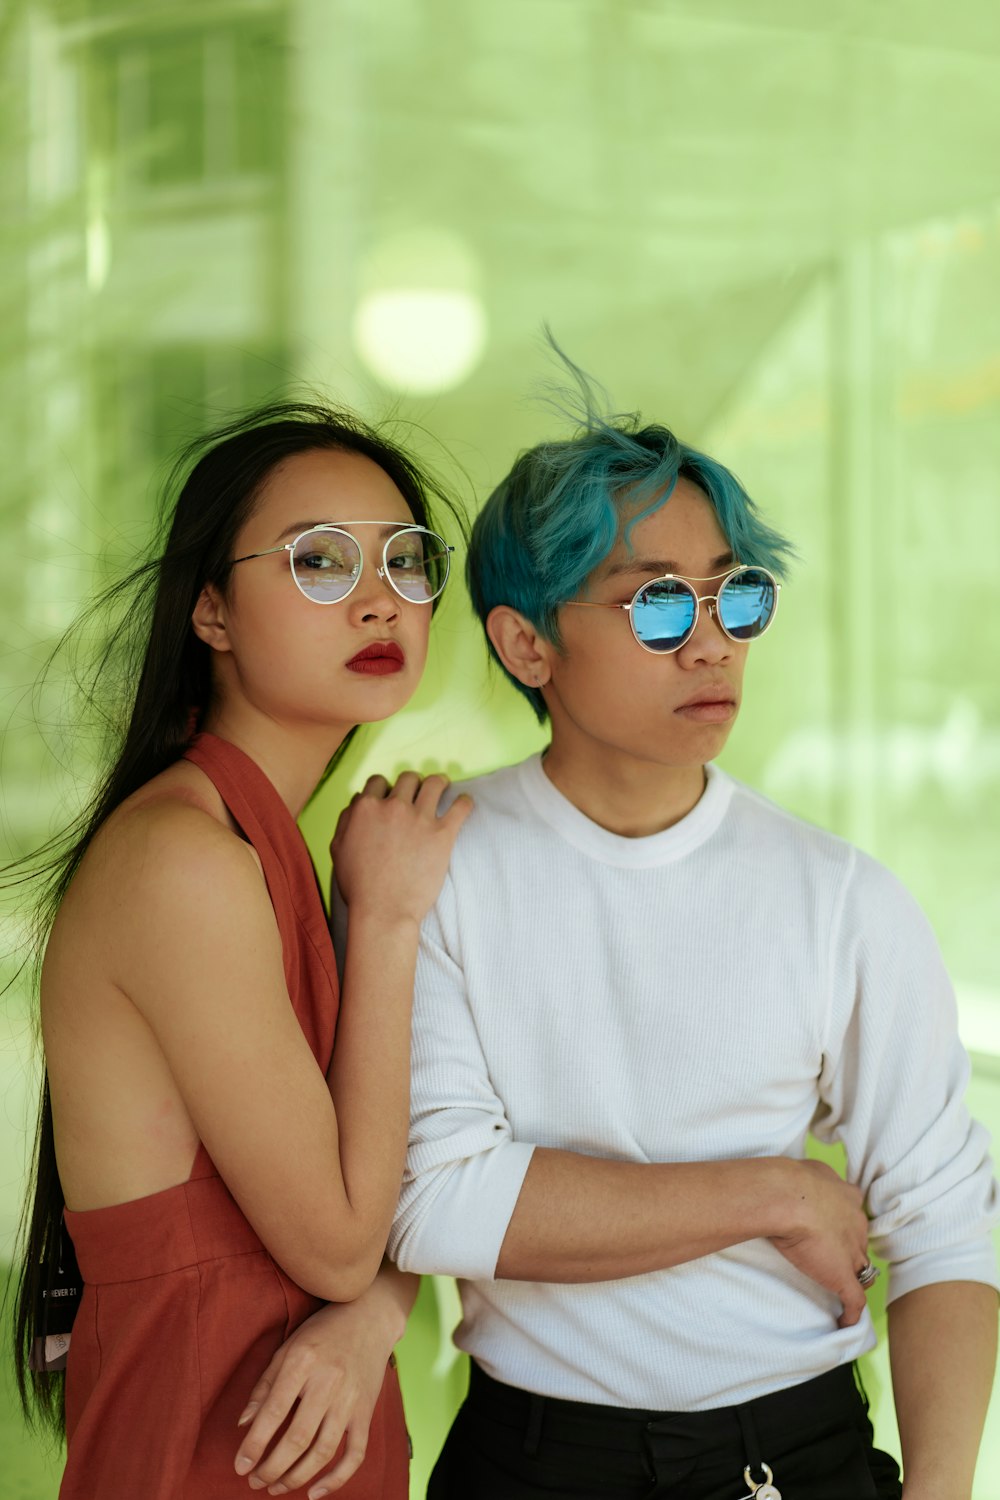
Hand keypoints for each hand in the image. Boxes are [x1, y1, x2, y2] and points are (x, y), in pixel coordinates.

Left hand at [233, 1299, 395, 1496]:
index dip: (254, 1444)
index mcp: (303, 1363)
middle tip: (255, 1481)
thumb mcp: (288, 1347)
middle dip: (272, 1468)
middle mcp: (328, 1383)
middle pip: (298, 1439)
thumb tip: (244, 1423)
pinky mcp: (366, 1412)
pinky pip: (355, 1453)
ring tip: (276, 1488)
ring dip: (297, 1477)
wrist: (370, 1317)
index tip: (240, 1466)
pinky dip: (337, 1479)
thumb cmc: (323, 1331)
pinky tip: (316, 1492)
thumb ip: (265, 1385)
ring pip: (323, 1451)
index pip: (274, 1412)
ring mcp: (350, 1400)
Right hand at [331, 771, 471, 925]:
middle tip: (417, 794)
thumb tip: (356, 804)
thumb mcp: (338, 849)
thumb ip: (345, 821)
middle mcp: (394, 807)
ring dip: (439, 783)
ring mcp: (420, 818)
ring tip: (443, 787)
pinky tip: (465, 802)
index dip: (385, 788)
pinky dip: (465, 802)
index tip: (392, 796)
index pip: (378, 781)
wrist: (383, 910)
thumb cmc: (358, 886)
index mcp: (366, 808)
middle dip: (412, 784)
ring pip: (435, 783)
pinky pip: (461, 807)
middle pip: (408, 778)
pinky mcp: (442, 834)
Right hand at [769, 1159, 870, 1326]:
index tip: (833, 1230)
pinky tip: (845, 1323)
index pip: (854, 1215)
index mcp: (848, 1197)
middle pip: (859, 1243)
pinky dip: (851, 1314)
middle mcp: (856, 1224)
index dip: (845, 1225)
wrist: (789, 1198)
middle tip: (831, 1259)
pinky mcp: (843, 1277)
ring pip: (861, 1271)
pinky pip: (854, 1302)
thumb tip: (806, 1181)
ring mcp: (852, 1252)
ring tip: (841, 1291)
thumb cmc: (791, 1181)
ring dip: (853, 1280)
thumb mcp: (808, 1169)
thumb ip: (814, 1177)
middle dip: (850, 1251)